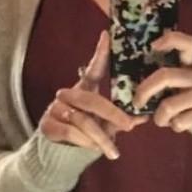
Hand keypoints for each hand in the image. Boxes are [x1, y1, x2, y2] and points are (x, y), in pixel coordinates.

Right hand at [39, 30, 147, 159]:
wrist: (59, 156)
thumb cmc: (87, 135)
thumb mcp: (105, 124)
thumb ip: (121, 118)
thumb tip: (143, 115)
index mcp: (84, 89)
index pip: (93, 69)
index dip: (100, 53)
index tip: (107, 36)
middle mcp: (68, 94)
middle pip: (91, 99)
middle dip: (112, 114)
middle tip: (129, 125)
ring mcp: (56, 108)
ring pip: (83, 120)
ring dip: (101, 137)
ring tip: (113, 151)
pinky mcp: (47, 124)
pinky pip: (70, 132)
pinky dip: (85, 142)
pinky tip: (95, 151)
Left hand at [132, 31, 191, 132]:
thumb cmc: (179, 96)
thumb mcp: (170, 83)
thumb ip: (153, 76)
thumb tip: (123, 78)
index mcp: (187, 63)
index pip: (187, 43)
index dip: (171, 40)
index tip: (153, 46)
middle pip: (166, 76)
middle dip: (145, 90)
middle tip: (136, 101)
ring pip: (169, 105)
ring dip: (158, 116)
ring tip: (160, 118)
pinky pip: (178, 122)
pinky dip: (171, 125)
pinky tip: (175, 122)